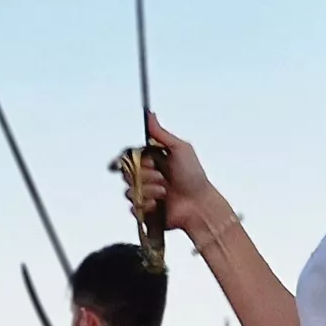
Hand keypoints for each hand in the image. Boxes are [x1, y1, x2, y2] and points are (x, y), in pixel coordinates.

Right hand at [135, 115, 234, 238]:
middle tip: (162, 176)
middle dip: (144, 175)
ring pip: (129, 190)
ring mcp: (145, 194)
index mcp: (152, 161)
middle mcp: (147, 177)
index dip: (134, 160)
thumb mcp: (179, 149)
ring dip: (148, 190)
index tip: (146, 162)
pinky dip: (147, 204)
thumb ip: (160, 134)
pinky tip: (159, 203)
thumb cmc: (193, 177)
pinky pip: (134, 207)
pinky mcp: (145, 210)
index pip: (129, 157)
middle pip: (126, 173)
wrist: (199, 204)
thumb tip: (150, 115)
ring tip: (165, 191)